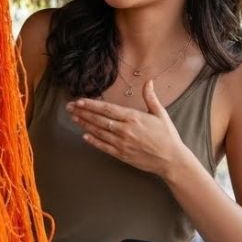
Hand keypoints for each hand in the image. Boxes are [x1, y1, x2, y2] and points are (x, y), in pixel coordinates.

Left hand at [66, 80, 197, 178]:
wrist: (171, 160)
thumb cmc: (167, 136)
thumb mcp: (160, 113)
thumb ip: (150, 97)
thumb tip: (148, 82)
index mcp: (133, 117)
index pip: (107, 109)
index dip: (91, 105)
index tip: (79, 101)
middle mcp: (125, 130)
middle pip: (99, 119)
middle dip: (83, 112)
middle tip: (69, 108)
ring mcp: (122, 143)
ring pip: (99, 132)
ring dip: (85, 124)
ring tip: (74, 118)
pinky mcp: (122, 154)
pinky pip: (104, 147)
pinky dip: (93, 141)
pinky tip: (84, 136)